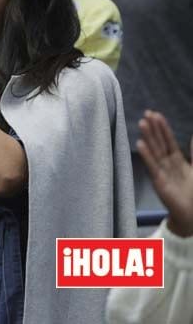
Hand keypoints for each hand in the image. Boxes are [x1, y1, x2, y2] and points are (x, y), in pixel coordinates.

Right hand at [137, 110, 192, 236]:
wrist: (191, 214)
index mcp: (177, 160)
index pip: (168, 140)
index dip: (163, 128)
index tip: (156, 114)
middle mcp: (167, 163)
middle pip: (159, 142)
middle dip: (153, 128)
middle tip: (146, 113)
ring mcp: (161, 171)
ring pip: (154, 151)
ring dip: (148, 137)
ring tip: (141, 123)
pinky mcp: (158, 181)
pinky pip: (152, 165)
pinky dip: (146, 155)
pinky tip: (140, 144)